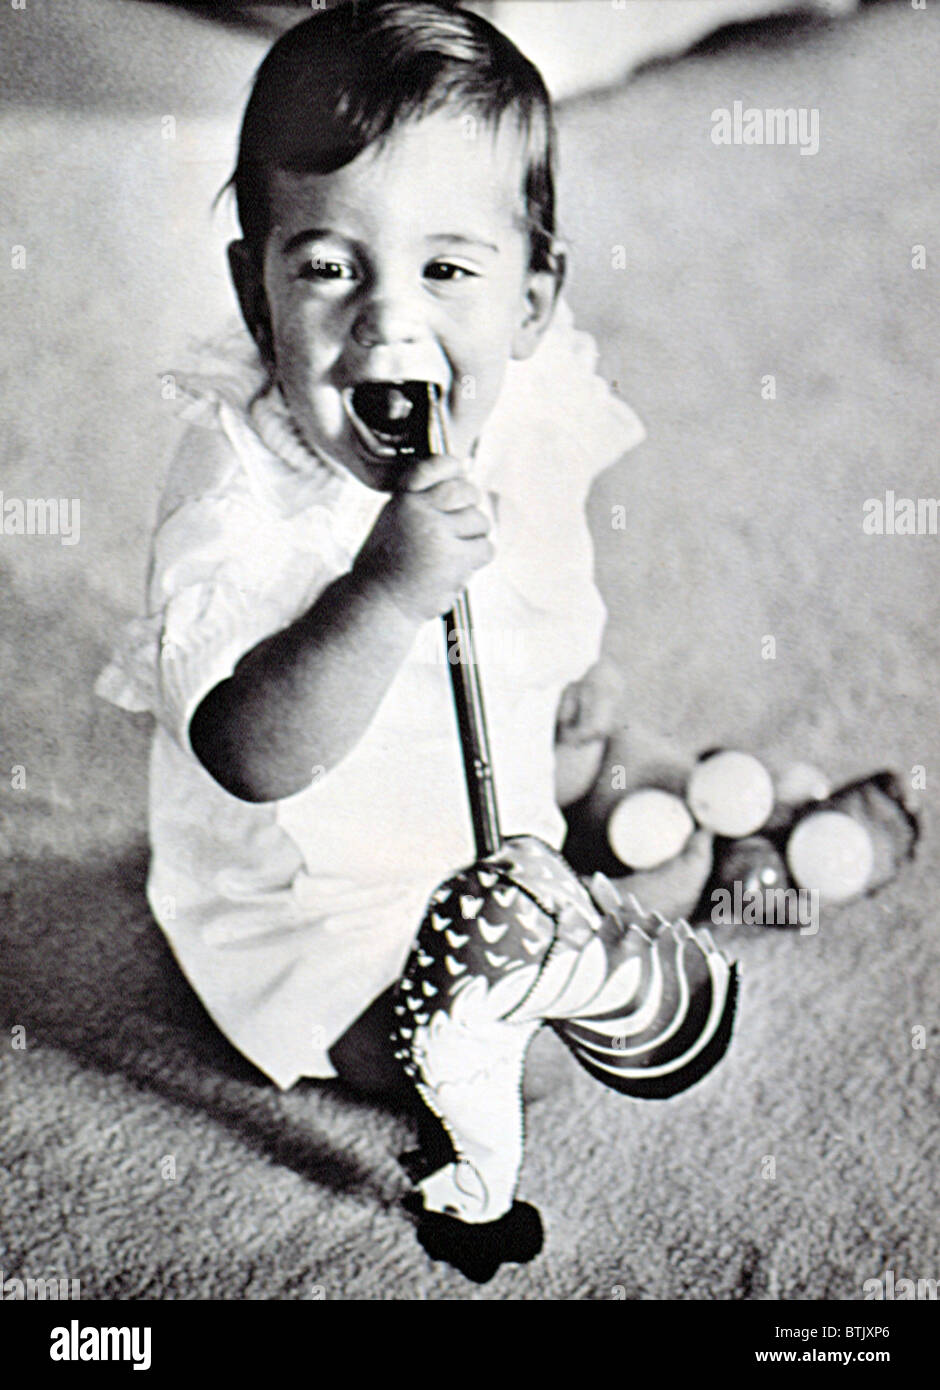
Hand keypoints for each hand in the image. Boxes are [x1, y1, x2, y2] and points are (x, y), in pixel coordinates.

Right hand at [354, 455, 493, 621]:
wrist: (379, 603)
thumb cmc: (387, 566)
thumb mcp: (393, 521)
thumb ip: (421, 501)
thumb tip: (463, 472)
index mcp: (403, 500)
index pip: (435, 466)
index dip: (452, 465)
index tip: (461, 466)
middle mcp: (420, 510)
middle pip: (467, 491)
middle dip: (470, 507)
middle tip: (460, 527)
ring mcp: (438, 533)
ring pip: (480, 522)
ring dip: (473, 538)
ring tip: (452, 555)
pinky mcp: (455, 557)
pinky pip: (486, 548)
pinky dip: (478, 559)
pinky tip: (459, 567)